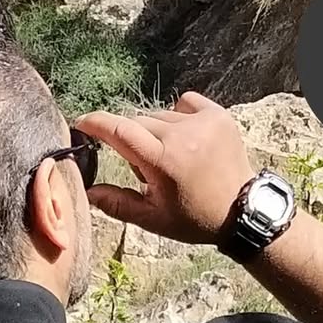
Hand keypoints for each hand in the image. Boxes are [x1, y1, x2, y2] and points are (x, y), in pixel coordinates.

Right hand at [75, 92, 254, 245]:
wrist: (240, 210)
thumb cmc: (193, 218)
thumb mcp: (152, 219)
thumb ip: (116, 204)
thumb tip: (88, 191)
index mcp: (162, 162)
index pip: (120, 131)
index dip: (96, 123)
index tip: (82, 123)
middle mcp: (181, 136)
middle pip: (137, 123)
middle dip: (132, 141)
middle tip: (145, 168)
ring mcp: (202, 122)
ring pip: (159, 116)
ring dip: (155, 132)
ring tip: (171, 159)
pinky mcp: (217, 114)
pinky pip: (184, 103)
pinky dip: (177, 117)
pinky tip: (186, 140)